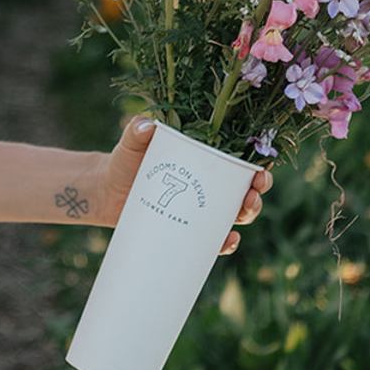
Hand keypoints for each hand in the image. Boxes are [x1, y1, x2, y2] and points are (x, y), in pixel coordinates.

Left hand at [95, 115, 273, 255]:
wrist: (106, 191)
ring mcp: (200, 210)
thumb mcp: (132, 143)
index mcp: (204, 160)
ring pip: (235, 215)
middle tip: (252, 195)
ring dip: (247, 216)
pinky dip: (225, 243)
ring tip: (241, 215)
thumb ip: (137, 131)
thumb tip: (146, 125)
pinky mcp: (188, 230)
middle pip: (245, 191)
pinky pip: (213, 241)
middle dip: (256, 194)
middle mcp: (208, 186)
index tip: (263, 169)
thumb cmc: (125, 160)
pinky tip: (229, 242)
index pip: (239, 162)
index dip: (257, 166)